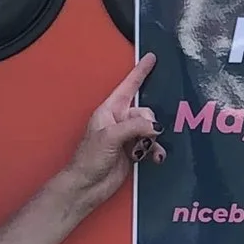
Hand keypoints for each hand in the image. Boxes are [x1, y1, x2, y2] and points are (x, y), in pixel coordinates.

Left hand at [64, 54, 164, 201]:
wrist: (87, 185)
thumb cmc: (89, 158)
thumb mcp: (110, 137)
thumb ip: (135, 127)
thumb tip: (156, 126)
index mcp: (110, 110)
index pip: (128, 86)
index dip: (140, 72)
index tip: (151, 58)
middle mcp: (120, 121)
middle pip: (145, 112)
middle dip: (150, 123)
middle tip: (145, 136)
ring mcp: (127, 136)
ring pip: (151, 129)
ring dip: (154, 140)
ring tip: (149, 151)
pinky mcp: (134, 151)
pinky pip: (151, 145)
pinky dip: (155, 150)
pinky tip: (155, 158)